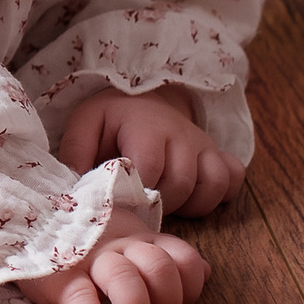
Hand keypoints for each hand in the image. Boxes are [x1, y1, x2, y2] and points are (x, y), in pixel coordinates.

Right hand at [18, 206, 208, 303]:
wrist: (31, 225)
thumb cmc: (90, 243)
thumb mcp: (131, 240)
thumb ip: (166, 255)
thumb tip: (203, 273)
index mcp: (141, 240)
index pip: (183, 257)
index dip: (190, 286)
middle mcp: (120, 247)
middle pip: (159, 268)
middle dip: (166, 302)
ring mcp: (90, 261)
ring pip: (125, 280)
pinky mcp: (61, 279)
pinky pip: (82, 302)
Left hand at [59, 87, 244, 216]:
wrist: (146, 98)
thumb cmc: (113, 118)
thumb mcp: (86, 124)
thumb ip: (75, 153)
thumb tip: (72, 190)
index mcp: (146, 124)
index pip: (149, 167)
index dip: (135, 192)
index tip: (122, 201)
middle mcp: (181, 132)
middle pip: (181, 182)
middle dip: (159, 203)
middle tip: (140, 204)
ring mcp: (203, 144)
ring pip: (211, 185)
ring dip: (189, 204)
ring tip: (165, 202)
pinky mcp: (217, 154)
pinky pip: (231, 181)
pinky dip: (217, 196)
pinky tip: (193, 197)